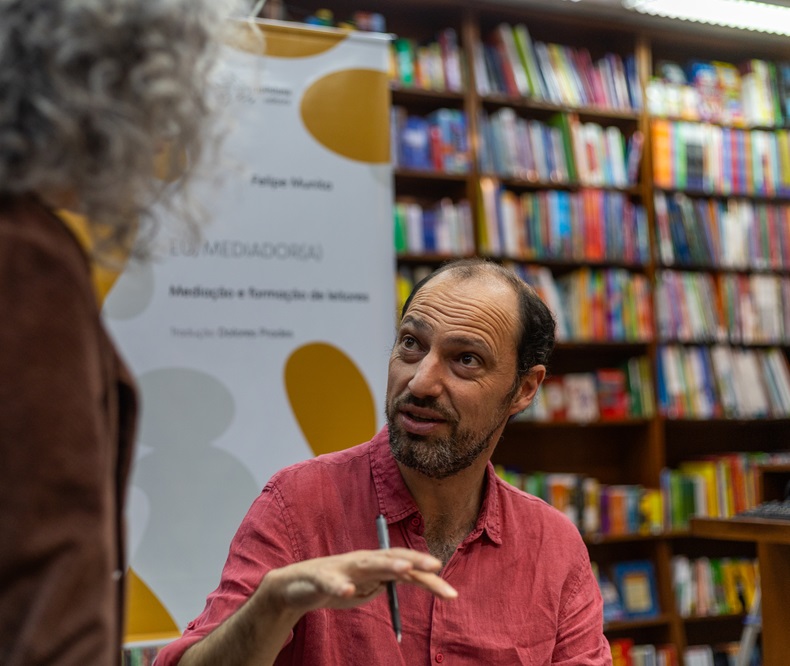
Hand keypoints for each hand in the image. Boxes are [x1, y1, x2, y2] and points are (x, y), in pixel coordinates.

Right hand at [261, 548, 456, 615]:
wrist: (292, 587)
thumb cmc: (332, 585)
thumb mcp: (364, 589)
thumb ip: (384, 584)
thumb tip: (405, 580)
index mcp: (373, 565)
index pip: (405, 567)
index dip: (426, 576)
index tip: (450, 591)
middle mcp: (360, 561)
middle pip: (392, 559)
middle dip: (414, 561)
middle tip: (436, 567)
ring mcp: (341, 567)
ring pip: (367, 564)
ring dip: (387, 565)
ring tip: (406, 569)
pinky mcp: (319, 577)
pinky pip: (330, 582)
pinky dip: (339, 585)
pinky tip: (350, 590)